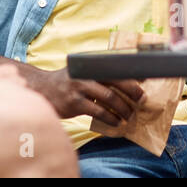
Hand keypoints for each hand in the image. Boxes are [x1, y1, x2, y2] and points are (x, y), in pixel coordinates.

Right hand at [25, 67, 144, 125]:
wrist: (41, 89)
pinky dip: (110, 118)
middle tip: (142, 100)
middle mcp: (86, 73)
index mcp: (90, 64)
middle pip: (116, 81)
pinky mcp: (75, 103)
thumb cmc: (67, 81)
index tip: (145, 82)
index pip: (115, 67)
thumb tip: (129, 80)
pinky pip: (98, 112)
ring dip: (123, 108)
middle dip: (132, 92)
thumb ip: (99, 72)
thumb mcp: (81, 70)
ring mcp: (80, 87)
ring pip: (109, 98)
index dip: (132, 74)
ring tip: (129, 115)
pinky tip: (117, 122)